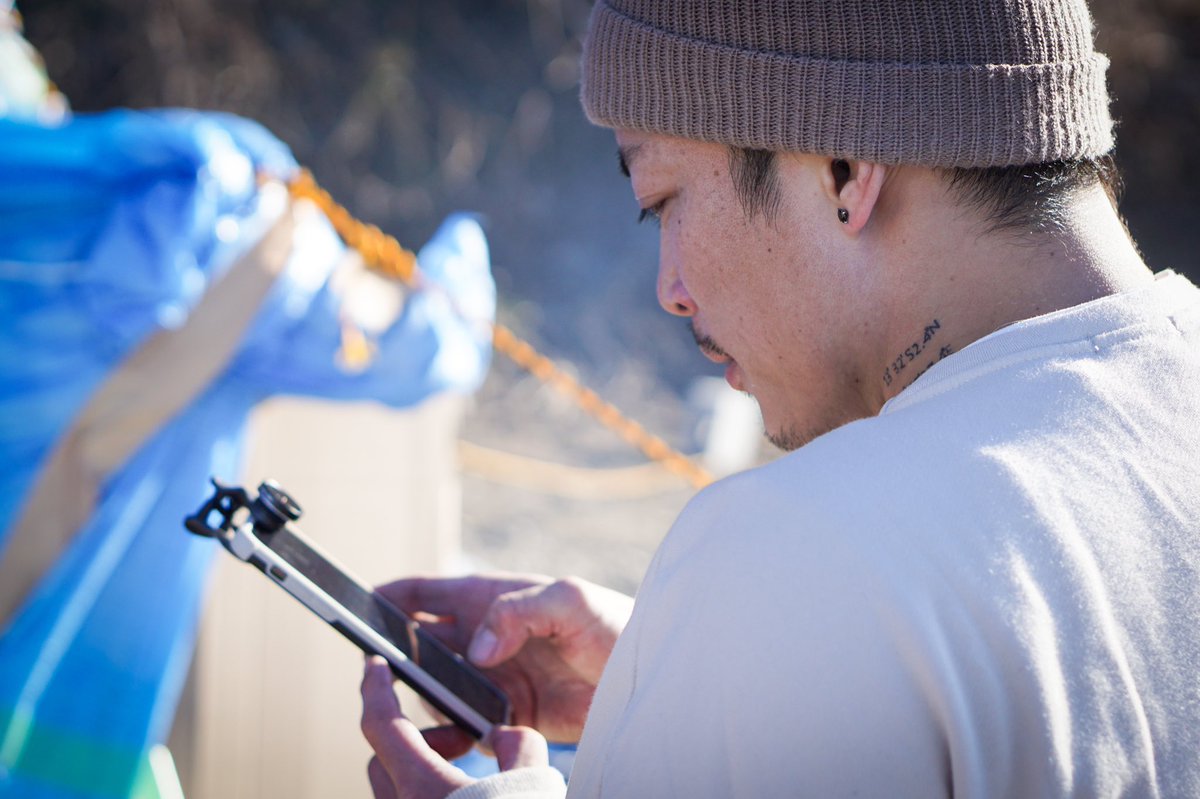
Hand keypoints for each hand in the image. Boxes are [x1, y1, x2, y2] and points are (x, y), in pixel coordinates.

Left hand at [361, 656, 547, 798]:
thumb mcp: (531, 783)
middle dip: (419, 737)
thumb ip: (519, 745)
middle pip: (386, 757)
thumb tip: (508, 734)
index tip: (376, 664)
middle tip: (462, 738)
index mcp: (421, 787)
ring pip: (395, 787)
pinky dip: (429, 793)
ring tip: (469, 772)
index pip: (381, 722)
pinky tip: (470, 796)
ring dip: (425, 768)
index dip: (376, 687)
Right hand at [376, 573, 632, 742]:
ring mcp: (490, 676)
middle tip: (378, 673)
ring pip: (434, 688)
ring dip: (423, 698)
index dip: (387, 597)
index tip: (357, 609)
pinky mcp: (506, 713)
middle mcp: (482, 636)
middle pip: (418, 643)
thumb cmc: (612, 622)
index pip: (423, 592)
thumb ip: (519, 611)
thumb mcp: (570, 600)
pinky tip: (451, 739)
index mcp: (487, 598)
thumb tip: (476, 649)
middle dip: (395, 655)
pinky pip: (463, 724)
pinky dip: (449, 732)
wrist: (644, 676)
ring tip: (417, 710)